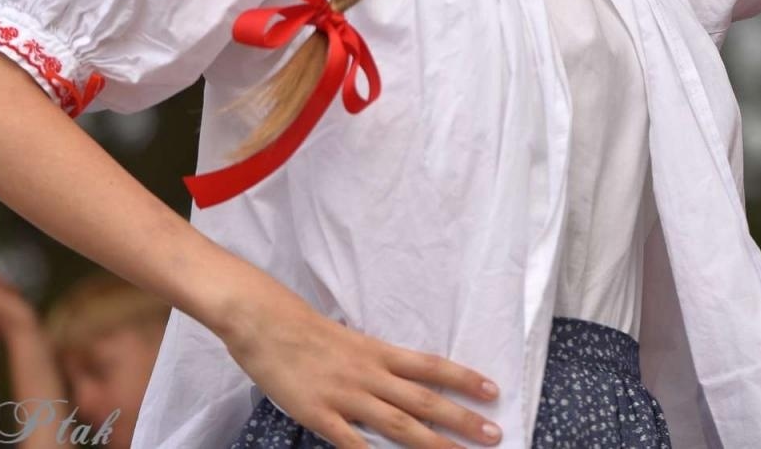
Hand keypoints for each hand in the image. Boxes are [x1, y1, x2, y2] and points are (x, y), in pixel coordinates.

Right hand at [218, 280, 502, 448]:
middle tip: (494, 434)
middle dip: (462, 419)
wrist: (266, 322)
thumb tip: (405, 380)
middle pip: (424, 400)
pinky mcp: (319, 414)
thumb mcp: (352, 341)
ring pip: (399, 424)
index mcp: (379, 352)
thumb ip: (378, 363)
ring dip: (433, 442)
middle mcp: (370, 374)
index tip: (493, 391)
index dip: (464, 379)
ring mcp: (346, 396)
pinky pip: (351, 441)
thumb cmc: (308, 331)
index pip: (431, 367)